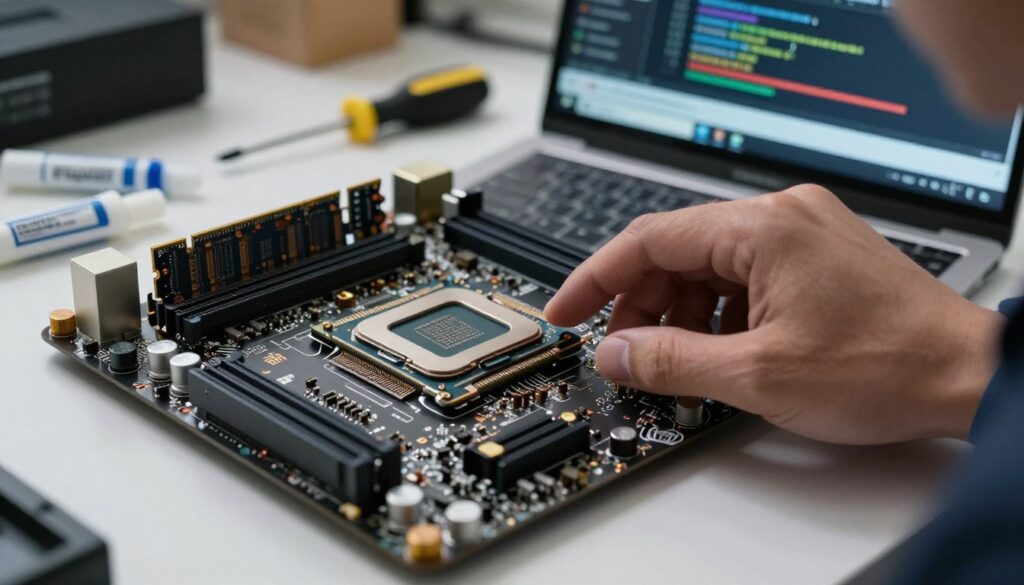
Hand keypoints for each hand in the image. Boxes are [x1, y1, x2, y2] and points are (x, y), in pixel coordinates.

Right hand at [544, 185, 1003, 443]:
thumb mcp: (758, 375)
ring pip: (709, 264)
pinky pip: (744, 275)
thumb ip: (671, 361)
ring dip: (680, 312)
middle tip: (625, 354)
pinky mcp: (817, 255)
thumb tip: (615, 352)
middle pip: (677, 250)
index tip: (565, 311)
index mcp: (763, 228)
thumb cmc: (886, 366)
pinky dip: (719, 311)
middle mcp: (782, 215)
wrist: (967, 376)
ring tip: (676, 362)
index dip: (595, 279)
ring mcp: (803, 232)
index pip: (648, 239)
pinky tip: (721, 351)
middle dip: (642, 304)